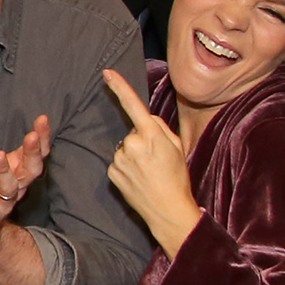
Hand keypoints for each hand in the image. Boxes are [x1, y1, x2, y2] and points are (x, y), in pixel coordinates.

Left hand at [0, 101, 52, 272]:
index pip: (32, 154)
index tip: (42, 119)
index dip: (40, 138)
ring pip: (10, 189)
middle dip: (31, 154)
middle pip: (29, 170)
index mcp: (13, 171)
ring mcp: (0, 204)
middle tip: (31, 136)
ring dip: (5, 173)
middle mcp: (12, 187)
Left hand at [97, 68, 201, 253]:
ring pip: (125, 148)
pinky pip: (118, 162)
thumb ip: (160, 128)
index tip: (107, 73)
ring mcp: (119, 158)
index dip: (119, 87)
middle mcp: (131, 143)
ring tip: (149, 172)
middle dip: (142, 140)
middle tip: (157, 160)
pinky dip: (126, 168)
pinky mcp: (112, 172)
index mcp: (151, 134)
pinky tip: (138, 179)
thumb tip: (145, 120)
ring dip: (134, 155)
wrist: (168, 210)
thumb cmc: (177, 178)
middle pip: (133, 132)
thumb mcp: (177, 147)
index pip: (132, 105)